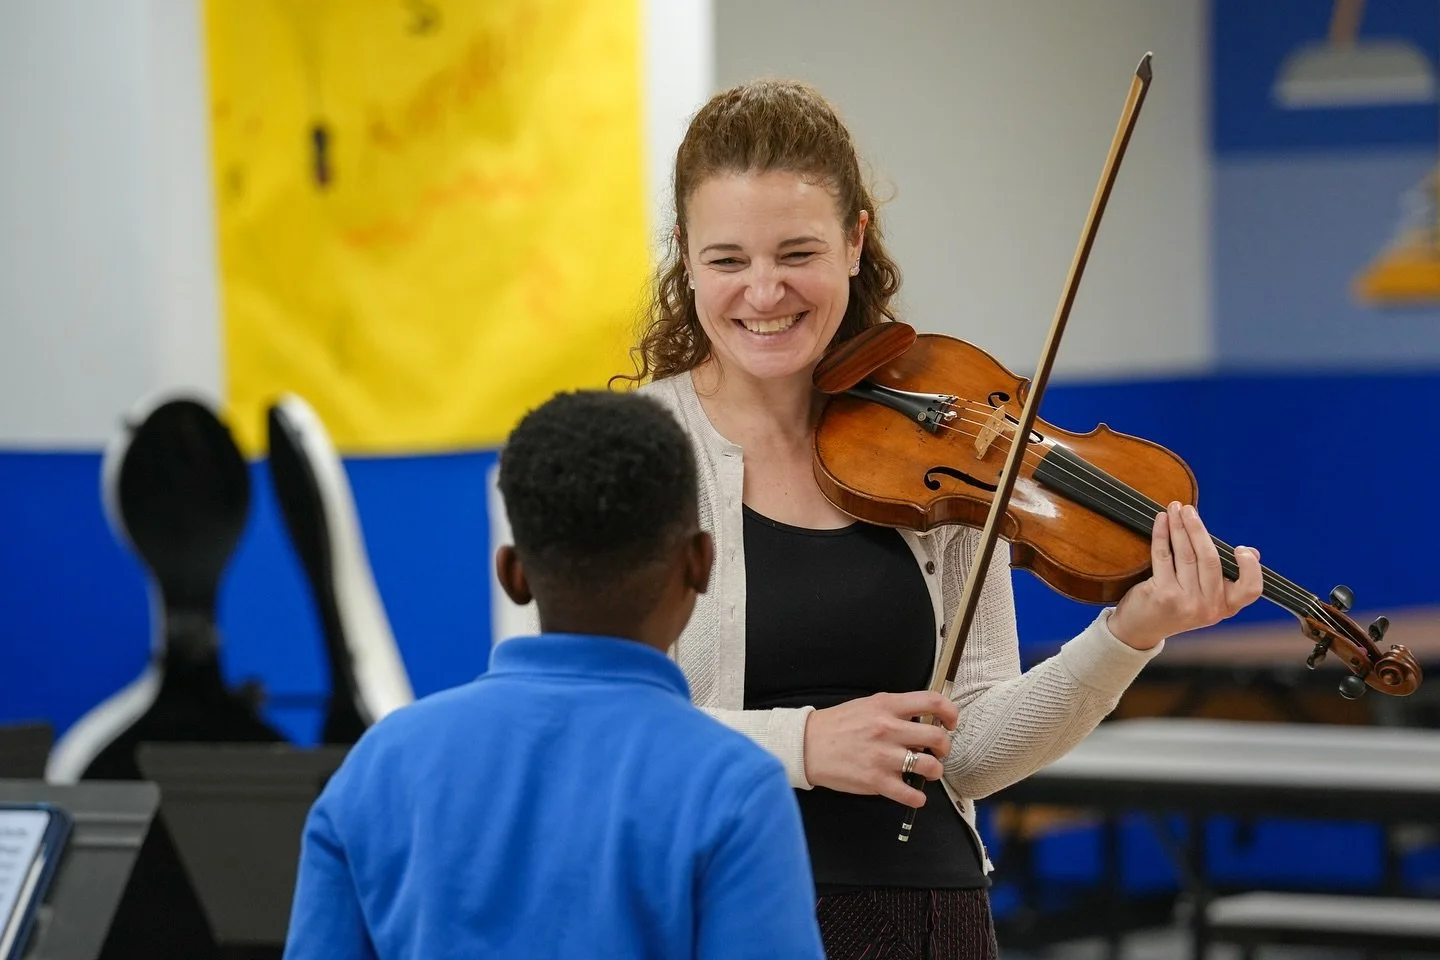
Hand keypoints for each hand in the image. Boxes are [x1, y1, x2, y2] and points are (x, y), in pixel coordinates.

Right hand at [802, 691, 957, 807]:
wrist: (806, 745)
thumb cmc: (836, 725)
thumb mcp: (867, 705)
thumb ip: (894, 708)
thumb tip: (922, 716)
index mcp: (887, 706)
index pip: (932, 702)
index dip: (951, 712)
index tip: (951, 722)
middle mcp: (888, 729)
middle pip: (937, 737)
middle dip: (945, 747)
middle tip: (938, 751)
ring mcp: (883, 756)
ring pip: (930, 766)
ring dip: (935, 771)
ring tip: (926, 771)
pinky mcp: (876, 781)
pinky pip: (912, 794)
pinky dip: (918, 797)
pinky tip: (913, 793)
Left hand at [1108, 501, 1262, 649]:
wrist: (1141, 629)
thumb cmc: (1177, 606)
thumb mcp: (1207, 597)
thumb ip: (1227, 576)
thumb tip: (1252, 552)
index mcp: (1225, 607)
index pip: (1251, 589)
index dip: (1251, 568)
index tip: (1240, 548)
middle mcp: (1208, 607)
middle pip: (1210, 560)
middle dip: (1198, 529)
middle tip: (1189, 509)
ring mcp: (1185, 602)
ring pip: (1185, 554)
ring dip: (1179, 526)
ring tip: (1174, 509)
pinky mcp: (1162, 595)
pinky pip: (1163, 556)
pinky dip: (1162, 534)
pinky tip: (1161, 521)